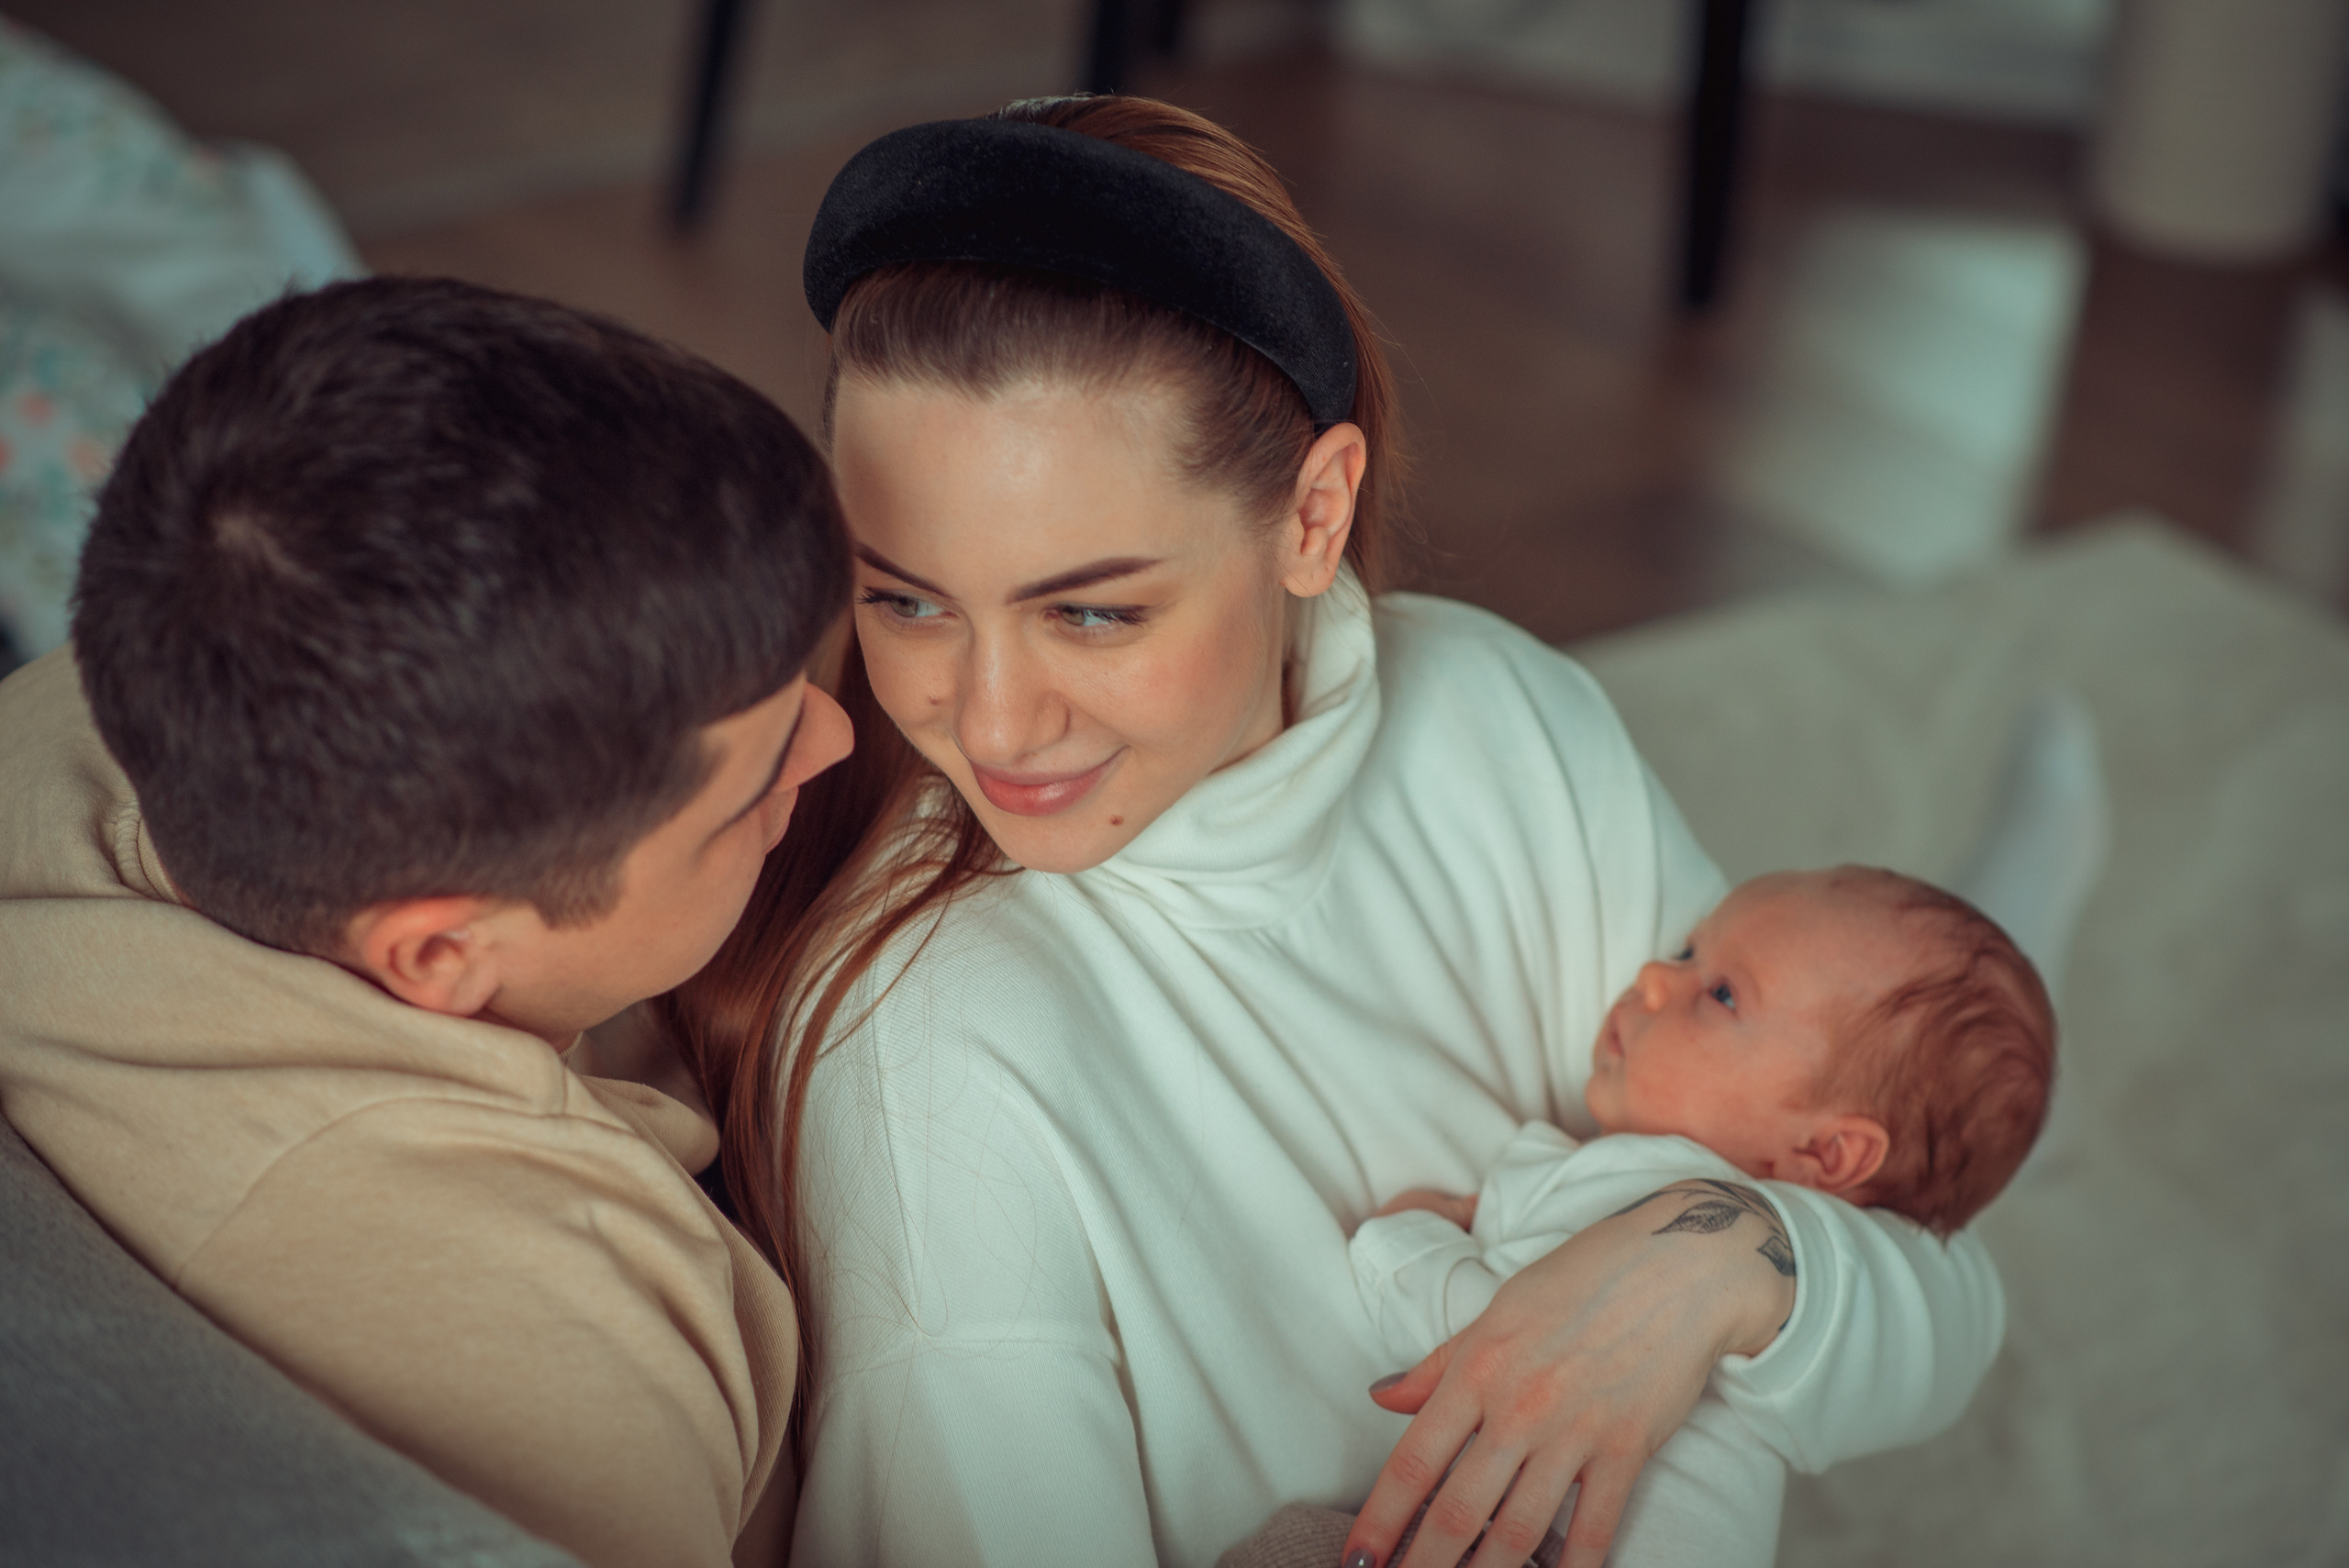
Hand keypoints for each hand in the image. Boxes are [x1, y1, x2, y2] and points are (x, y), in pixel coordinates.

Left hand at [1340, 1181, 1796, 1567]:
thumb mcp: (1499, 1308)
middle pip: (1457, 1510)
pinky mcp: (1628, 1448)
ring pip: (1517, 1531)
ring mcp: (1575, 1432)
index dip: (1380, 1519)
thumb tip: (1383, 1395)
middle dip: (1421, 1564)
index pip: (1414, 1462)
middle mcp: (1519, 1407)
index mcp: (1478, 1368)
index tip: (1356, 1558)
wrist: (1680, 1264)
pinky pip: (1594, 1528)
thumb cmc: (1583, 1277)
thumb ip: (1440, 1363)